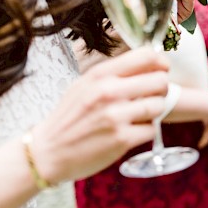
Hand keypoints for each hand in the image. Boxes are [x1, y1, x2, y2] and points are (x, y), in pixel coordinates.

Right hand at [27, 47, 168, 183]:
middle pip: (160, 80)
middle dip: (161, 89)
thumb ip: (114, 74)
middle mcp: (108, 92)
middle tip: (152, 96)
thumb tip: (149, 63)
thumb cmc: (69, 117)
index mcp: (100, 75)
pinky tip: (131, 131)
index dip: (161, 62)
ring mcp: (115, 116)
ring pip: (159, 105)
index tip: (162, 70)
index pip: (146, 56)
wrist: (46, 152)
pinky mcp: (121, 139)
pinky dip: (146, 131)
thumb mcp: (84, 85)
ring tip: (140, 115)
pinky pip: (152, 129)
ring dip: (154, 112)